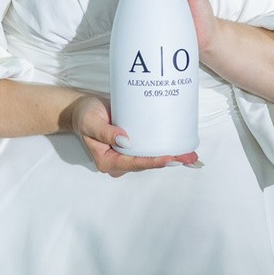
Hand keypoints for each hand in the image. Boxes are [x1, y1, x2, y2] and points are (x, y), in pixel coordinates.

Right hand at [66, 93, 198, 176]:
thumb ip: (105, 131)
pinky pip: (150, 151)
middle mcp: (119, 162)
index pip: (134, 162)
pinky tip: (181, 149)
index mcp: (107, 161)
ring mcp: (126, 156)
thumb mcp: (91, 121)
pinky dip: (165, 150)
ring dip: (171, 157)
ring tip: (191, 155)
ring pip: (151, 159)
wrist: (82, 110)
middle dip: (168, 161)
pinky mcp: (133, 148)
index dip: (153, 161)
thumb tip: (125, 140)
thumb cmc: (84, 115)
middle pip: (146, 164)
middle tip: (189, 158)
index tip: (170, 158)